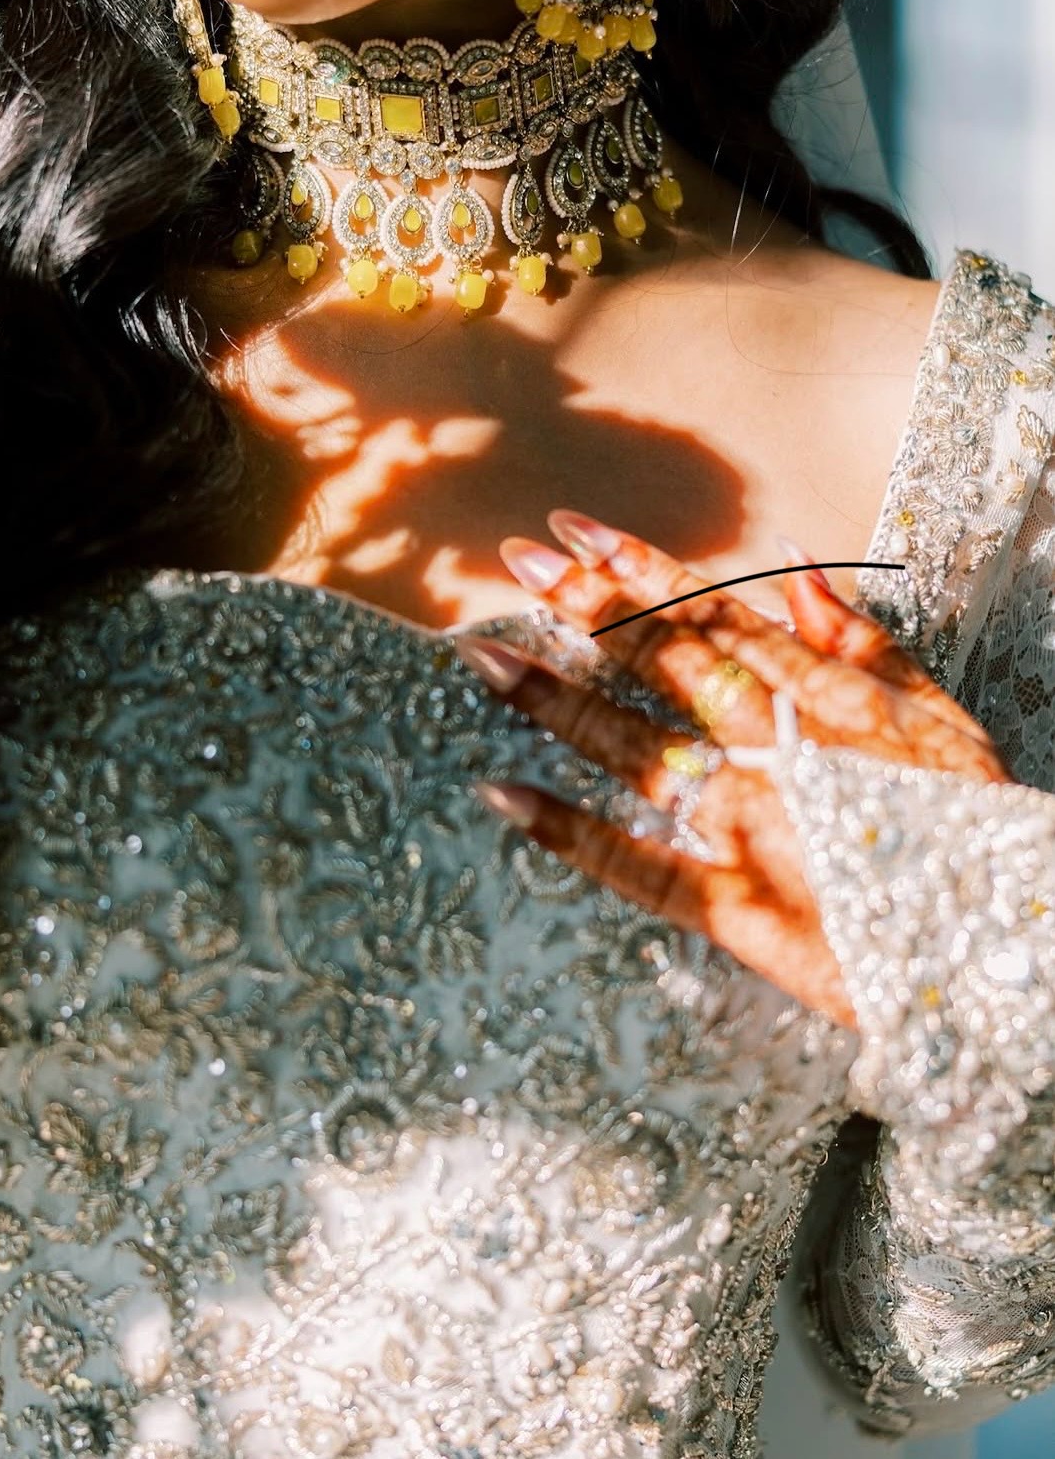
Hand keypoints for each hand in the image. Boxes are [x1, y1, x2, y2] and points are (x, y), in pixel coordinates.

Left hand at [455, 508, 1013, 1028]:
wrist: (1009, 953)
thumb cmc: (976, 833)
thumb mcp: (945, 724)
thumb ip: (871, 644)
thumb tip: (799, 563)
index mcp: (830, 703)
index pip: (718, 617)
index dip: (642, 571)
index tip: (578, 532)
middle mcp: (783, 754)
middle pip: (669, 667)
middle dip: (588, 610)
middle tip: (515, 564)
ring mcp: (756, 831)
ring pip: (641, 751)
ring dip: (558, 701)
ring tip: (484, 657)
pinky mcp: (738, 911)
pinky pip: (640, 868)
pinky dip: (571, 834)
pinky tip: (504, 795)